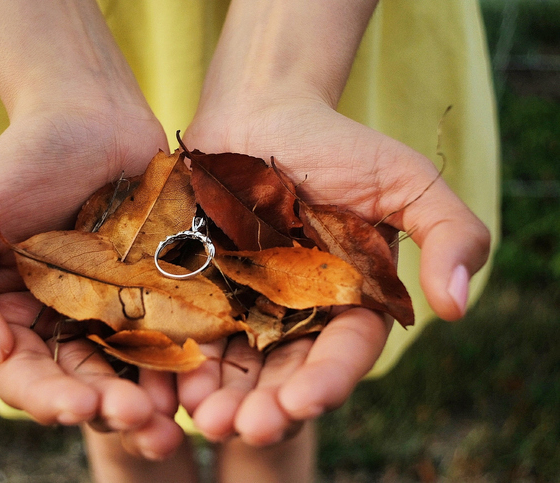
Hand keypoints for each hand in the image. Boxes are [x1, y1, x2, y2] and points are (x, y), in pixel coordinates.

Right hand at [0, 105, 184, 457]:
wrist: (90, 115)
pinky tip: (200, 376)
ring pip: (133, 374)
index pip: (25, 377)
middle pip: (85, 387)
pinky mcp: (163, 292)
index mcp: (13, 320)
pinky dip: (185, 361)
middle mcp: (66, 327)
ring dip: (151, 402)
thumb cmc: (17, 165)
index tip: (78, 407)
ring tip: (170, 422)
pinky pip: (176, 333)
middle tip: (138, 421)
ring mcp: (119, 312)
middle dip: (109, 411)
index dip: (48, 399)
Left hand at [177, 95, 489, 444]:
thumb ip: (450, 233)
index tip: (302, 402)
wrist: (259, 113)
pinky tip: (171, 382)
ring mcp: (246, 305)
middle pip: (285, 374)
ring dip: (221, 398)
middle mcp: (298, 314)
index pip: (343, 353)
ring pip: (235, 366)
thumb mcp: (405, 179)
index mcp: (350, 300)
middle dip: (267, 407)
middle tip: (243, 427)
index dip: (326, 382)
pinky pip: (191, 333)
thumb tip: (457, 305)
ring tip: (201, 418)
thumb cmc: (336, 143)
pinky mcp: (202, 291)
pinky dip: (182, 361)